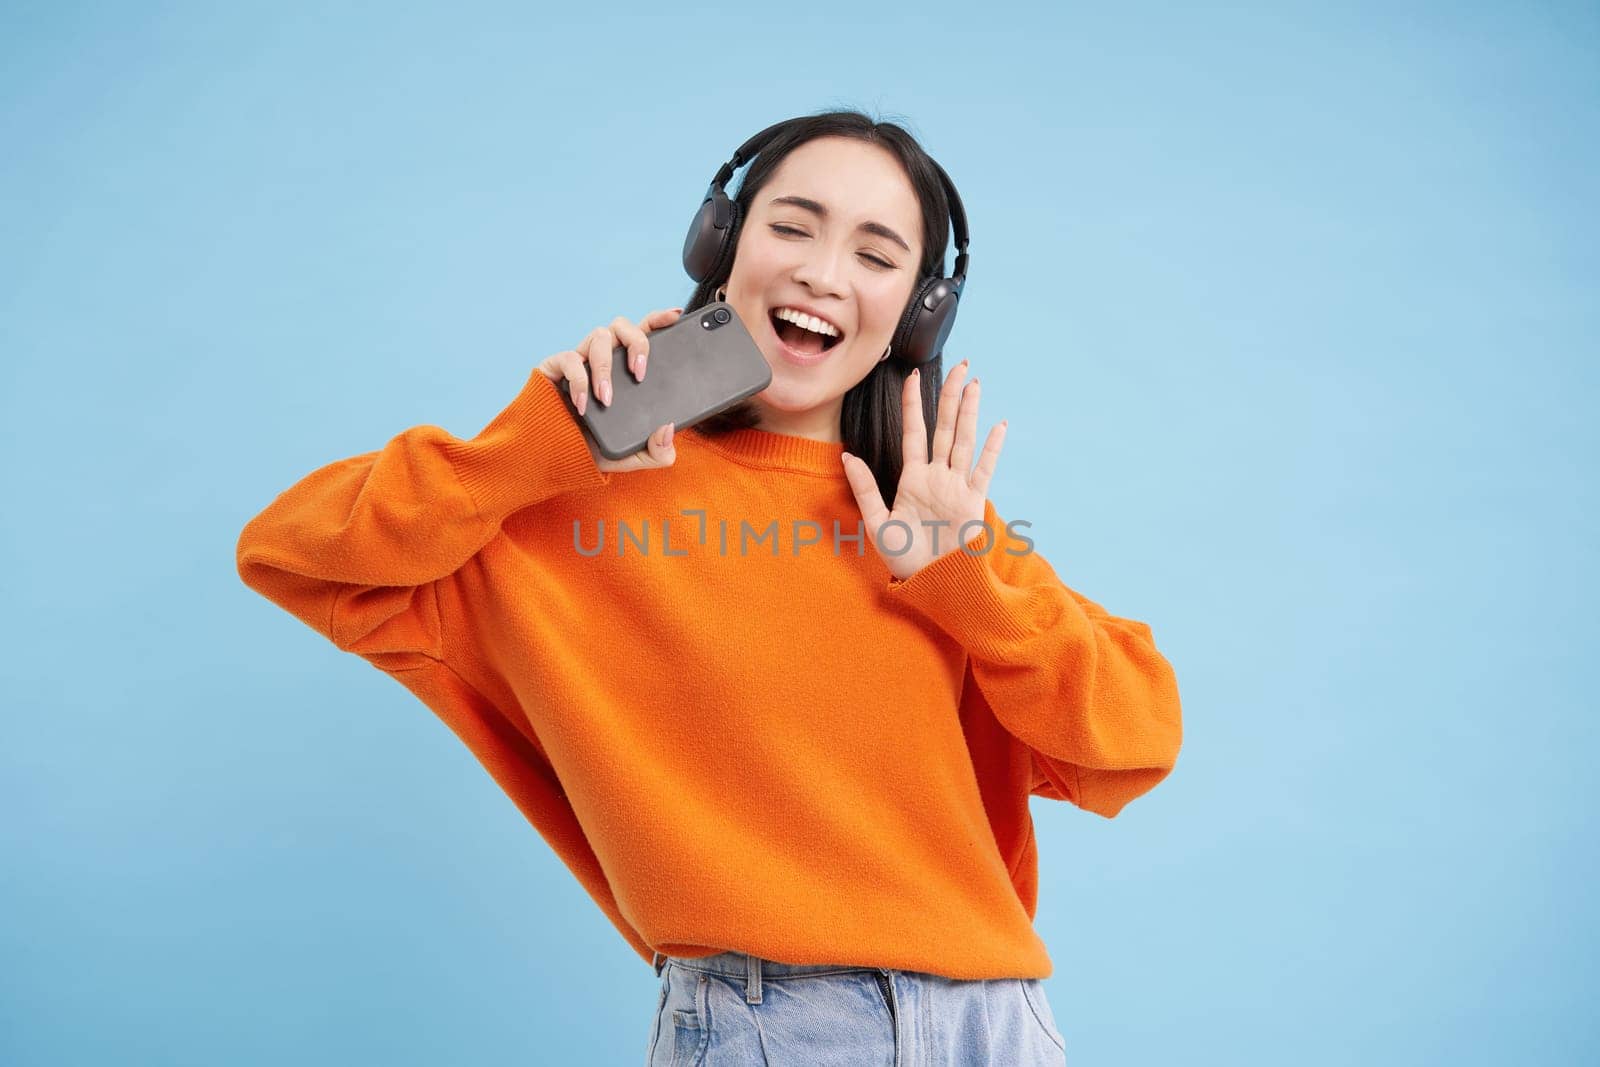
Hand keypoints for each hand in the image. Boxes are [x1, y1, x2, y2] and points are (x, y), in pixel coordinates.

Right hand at [536, 307, 682, 472]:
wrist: (557, 460)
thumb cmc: (596, 450)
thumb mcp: (636, 457)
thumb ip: (659, 451)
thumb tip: (668, 429)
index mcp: (628, 369)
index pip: (645, 333)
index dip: (659, 319)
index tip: (675, 316)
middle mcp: (606, 358)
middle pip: (622, 325)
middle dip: (636, 342)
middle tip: (640, 373)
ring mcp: (582, 360)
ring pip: (599, 336)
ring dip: (606, 367)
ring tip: (606, 398)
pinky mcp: (557, 368)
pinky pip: (570, 359)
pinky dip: (579, 381)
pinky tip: (582, 405)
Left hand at [840, 359, 1007, 580]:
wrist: (931, 584)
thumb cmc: (904, 559)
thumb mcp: (877, 522)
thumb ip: (865, 487)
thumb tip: (847, 455)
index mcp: (913, 479)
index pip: (914, 432)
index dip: (914, 405)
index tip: (913, 377)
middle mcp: (937, 477)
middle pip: (944, 427)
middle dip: (950, 397)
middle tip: (959, 366)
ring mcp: (957, 486)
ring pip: (964, 440)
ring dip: (969, 412)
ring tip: (974, 384)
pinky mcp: (974, 501)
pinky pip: (983, 469)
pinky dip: (992, 447)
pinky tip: (999, 424)